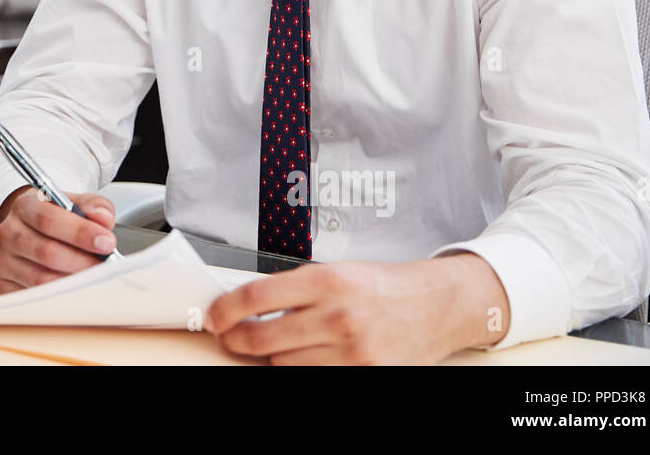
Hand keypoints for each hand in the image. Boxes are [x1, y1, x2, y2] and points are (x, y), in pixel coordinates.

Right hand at [0, 187, 116, 293]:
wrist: (27, 228)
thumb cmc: (53, 217)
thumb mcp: (73, 202)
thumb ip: (93, 206)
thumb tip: (104, 219)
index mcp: (25, 206)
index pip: (49, 220)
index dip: (81, 233)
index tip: (106, 242)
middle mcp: (9, 233)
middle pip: (47, 253)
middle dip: (83, 262)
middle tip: (105, 265)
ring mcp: (3, 260)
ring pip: (41, 280)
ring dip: (74, 281)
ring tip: (93, 278)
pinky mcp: (2, 284)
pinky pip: (33, 297)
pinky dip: (58, 297)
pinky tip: (74, 290)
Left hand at [204, 254, 510, 363]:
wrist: (436, 305)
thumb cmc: (383, 286)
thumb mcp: (335, 271)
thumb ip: (292, 288)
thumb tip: (245, 304)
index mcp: (327, 280)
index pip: (257, 296)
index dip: (225, 309)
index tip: (214, 316)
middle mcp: (338, 315)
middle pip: (262, 338)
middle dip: (237, 339)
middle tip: (230, 335)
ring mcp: (352, 350)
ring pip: (283, 364)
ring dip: (274, 356)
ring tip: (284, 342)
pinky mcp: (365, 374)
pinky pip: (313, 378)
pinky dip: (303, 369)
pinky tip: (306, 356)